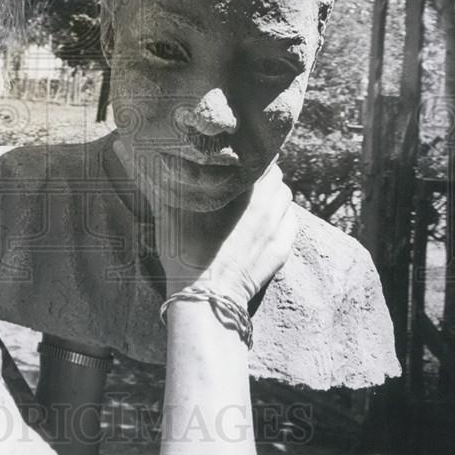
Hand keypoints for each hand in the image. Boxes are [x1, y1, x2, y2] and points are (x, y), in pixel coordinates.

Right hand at [153, 163, 295, 300]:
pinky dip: (281, 216)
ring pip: (286, 198)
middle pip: (277, 178)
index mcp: (245, 194)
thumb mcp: (171, 215)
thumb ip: (172, 184)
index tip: (240, 157)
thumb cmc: (185, 254)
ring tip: (254, 200)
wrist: (205, 298)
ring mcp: (277, 231)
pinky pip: (291, 222)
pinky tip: (265, 221)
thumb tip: (162, 161)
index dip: (252, 157)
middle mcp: (267, 208)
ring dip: (273, 195)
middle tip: (244, 178)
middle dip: (263, 175)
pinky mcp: (282, 251)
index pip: (264, 161)